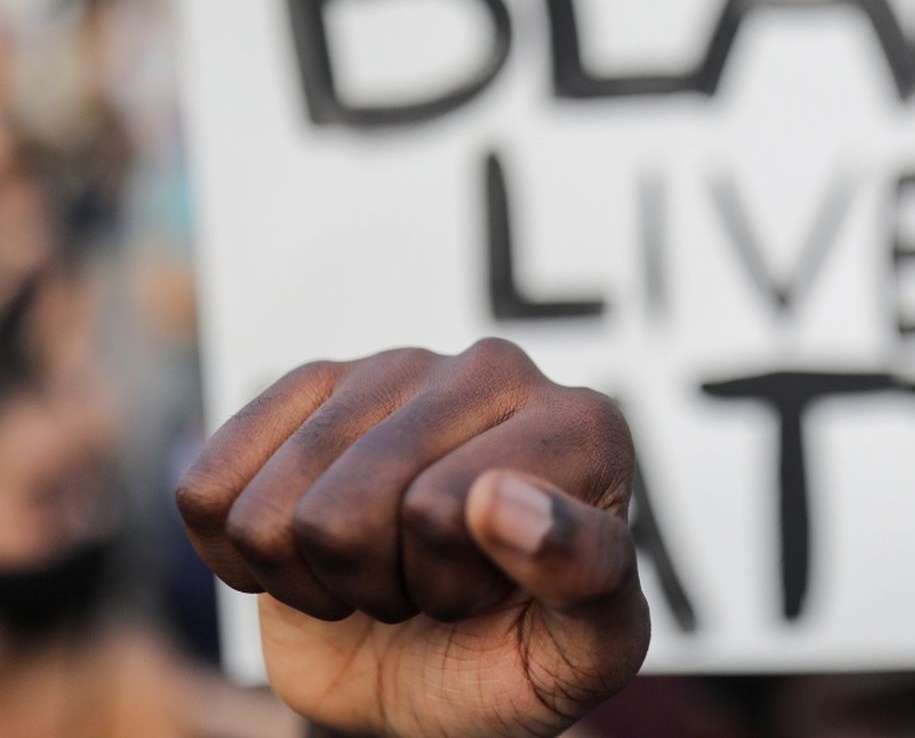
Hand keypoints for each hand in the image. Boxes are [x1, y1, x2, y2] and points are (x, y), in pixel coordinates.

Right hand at [175, 340, 649, 736]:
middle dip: (381, 585)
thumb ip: (581, 576)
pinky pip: (210, 491)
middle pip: (347, 511)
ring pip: (277, 511)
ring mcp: (396, 368)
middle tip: (433, 589)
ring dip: (319, 578)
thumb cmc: (523, 651)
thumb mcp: (587, 652)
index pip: (446, 509)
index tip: (498, 592)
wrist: (443, 664)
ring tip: (386, 569)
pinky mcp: (310, 385)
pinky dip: (244, 556)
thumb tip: (497, 497)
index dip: (452, 587)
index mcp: (583, 427)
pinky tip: (316, 549)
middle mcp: (495, 371)